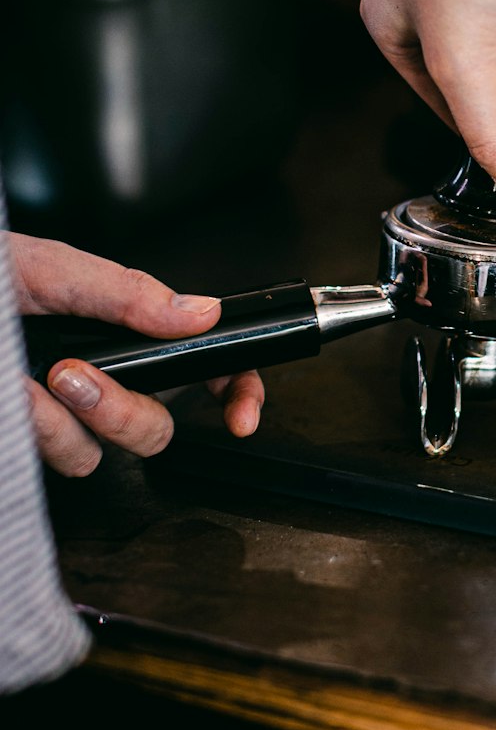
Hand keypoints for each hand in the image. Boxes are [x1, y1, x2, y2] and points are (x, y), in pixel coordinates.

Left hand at [8, 232, 263, 477]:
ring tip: (33, 381)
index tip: (238, 418)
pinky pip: (65, 459)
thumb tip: (199, 312)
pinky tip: (15, 400)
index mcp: (123, 328)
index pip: (204, 364)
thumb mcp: (52, 269)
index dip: (236, 391)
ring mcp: (64, 416)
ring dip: (73, 421)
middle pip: (159, 424)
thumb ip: (126, 292)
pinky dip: (39, 431)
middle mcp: (102, 376)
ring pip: (111, 451)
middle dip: (125, 408)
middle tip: (75, 375)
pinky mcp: (31, 443)